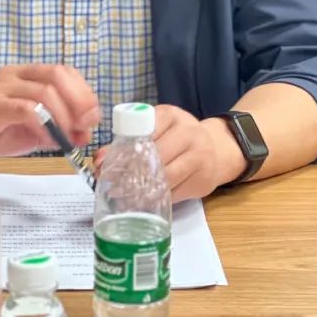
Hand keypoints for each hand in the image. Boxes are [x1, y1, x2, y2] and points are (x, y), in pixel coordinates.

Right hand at [0, 64, 99, 159]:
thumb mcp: (33, 131)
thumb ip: (58, 128)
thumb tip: (85, 134)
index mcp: (26, 75)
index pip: (63, 71)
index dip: (83, 92)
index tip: (92, 116)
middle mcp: (15, 75)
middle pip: (57, 75)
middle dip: (79, 100)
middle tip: (87, 124)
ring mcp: (2, 88)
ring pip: (45, 92)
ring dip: (64, 117)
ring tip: (67, 138)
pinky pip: (26, 110)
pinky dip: (44, 125)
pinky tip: (47, 140)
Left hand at [96, 105, 243, 202]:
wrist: (217, 149)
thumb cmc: (177, 138)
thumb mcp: (155, 130)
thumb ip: (127, 142)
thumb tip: (99, 160)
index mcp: (170, 115)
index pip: (143, 132)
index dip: (124, 151)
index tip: (108, 166)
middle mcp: (188, 132)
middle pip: (156, 156)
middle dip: (132, 173)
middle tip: (114, 186)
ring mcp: (199, 156)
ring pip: (166, 177)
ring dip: (144, 189)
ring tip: (125, 196)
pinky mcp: (203, 180)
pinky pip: (176, 193)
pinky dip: (158, 199)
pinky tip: (145, 202)